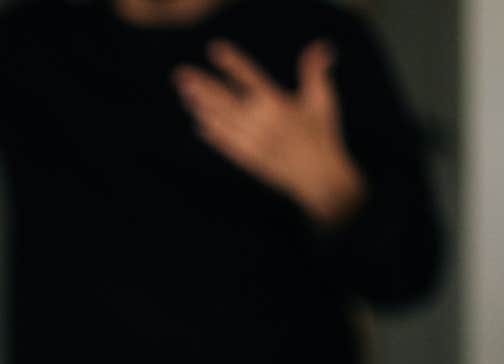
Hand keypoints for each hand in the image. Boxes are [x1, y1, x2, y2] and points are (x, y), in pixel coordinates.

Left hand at [173, 39, 366, 226]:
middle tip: (181, 74)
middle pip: (224, 99)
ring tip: (184, 93)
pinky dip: (210, 132)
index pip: (250, 77)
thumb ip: (315, 72)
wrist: (319, 177)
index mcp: (277, 105)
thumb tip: (320, 46)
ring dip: (200, 106)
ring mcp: (250, 141)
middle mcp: (259, 122)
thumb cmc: (322, 136)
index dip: (232, 63)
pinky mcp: (246, 158)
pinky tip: (198, 121)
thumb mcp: (322, 101)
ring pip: (220, 120)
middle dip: (202, 86)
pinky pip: (223, 142)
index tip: (215, 49)